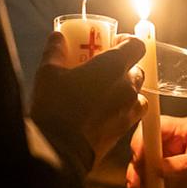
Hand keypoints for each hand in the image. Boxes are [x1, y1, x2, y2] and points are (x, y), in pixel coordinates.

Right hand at [31, 32, 146, 164]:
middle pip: (137, 69)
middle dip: (124, 68)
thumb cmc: (55, 108)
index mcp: (112, 66)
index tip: (115, 44)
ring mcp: (128, 109)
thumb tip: (57, 38)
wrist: (60, 149)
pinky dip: (124, 109)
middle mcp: (127, 86)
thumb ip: (55, 51)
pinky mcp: (125, 129)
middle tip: (104, 70)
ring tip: (105, 93)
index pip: (137, 45)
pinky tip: (105, 111)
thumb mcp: (48, 74)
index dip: (128, 42)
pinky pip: (132, 113)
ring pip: (137, 93)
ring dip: (126, 90)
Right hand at [126, 115, 186, 187]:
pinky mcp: (165, 175)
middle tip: (137, 183)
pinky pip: (149, 179)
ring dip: (137, 179)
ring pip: (142, 165)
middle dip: (137, 164)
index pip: (155, 126)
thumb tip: (159, 168)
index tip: (140, 158)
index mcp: (182, 129)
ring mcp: (166, 158)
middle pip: (143, 146)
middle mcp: (170, 141)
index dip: (143, 139)